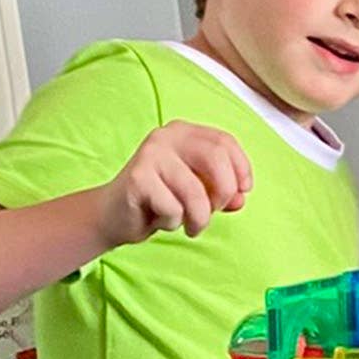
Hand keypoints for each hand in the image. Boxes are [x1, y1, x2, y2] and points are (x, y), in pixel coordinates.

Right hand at [98, 123, 251, 246]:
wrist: (116, 214)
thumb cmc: (164, 201)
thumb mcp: (201, 194)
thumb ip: (224, 192)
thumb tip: (240, 198)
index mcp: (185, 133)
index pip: (225, 141)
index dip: (242, 169)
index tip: (241, 193)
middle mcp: (166, 136)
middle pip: (216, 158)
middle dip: (223, 193)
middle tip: (215, 210)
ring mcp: (150, 154)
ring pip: (196, 191)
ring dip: (200, 218)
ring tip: (191, 225)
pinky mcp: (138, 177)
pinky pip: (173, 208)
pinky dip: (174, 222)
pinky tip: (161, 218)